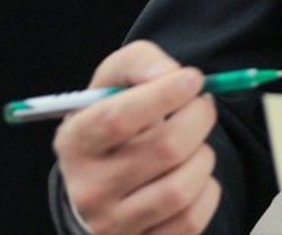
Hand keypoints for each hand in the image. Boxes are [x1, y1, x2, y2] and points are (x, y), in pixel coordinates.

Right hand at [53, 40, 221, 233]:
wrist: (103, 179)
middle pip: (163, 150)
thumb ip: (139, 63)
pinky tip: (192, 175)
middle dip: (197, 118)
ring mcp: (113, 225)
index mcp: (75, 142)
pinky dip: (206, 190)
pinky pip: (192, 218)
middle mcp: (88, 189)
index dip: (164, 95)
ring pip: (181, 187)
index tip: (193, 79)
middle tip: (202, 105)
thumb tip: (170, 73)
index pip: (118, 118)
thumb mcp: (112, 83)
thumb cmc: (113, 122)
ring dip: (203, 156)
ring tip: (194, 144)